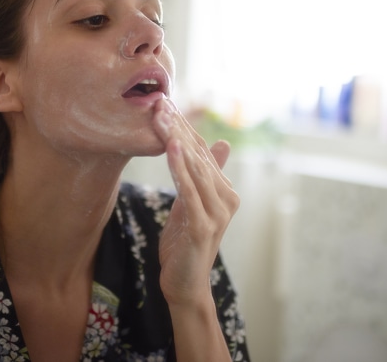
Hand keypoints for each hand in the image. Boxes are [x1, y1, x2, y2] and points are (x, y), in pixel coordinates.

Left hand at [152, 98, 239, 306]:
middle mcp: (227, 198)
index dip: (183, 126)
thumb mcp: (191, 203)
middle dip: (178, 127)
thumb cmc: (185, 243)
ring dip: (176, 140)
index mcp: (225, 190)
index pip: (203, 151)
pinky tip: (172, 148)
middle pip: (199, 155)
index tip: (164, 102)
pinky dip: (181, 168)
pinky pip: (190, 191)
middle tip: (159, 101)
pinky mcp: (205, 226)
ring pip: (195, 168)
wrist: (185, 283)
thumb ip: (202, 175)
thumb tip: (219, 144)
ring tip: (161, 117)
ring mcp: (218, 213)